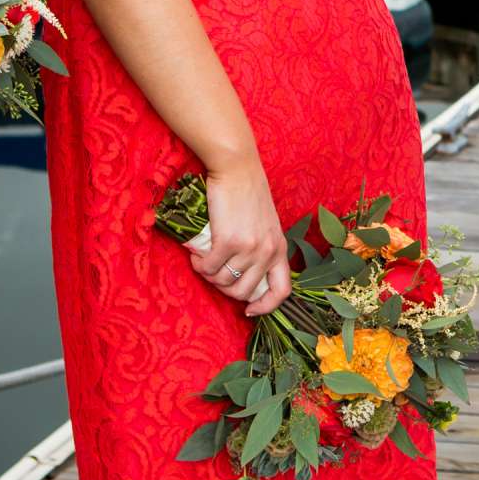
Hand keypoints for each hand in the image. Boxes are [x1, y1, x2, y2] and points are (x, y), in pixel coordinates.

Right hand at [189, 159, 293, 315]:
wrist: (237, 168)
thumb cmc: (248, 194)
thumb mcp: (266, 225)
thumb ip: (262, 248)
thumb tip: (243, 274)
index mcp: (280, 249)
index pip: (282, 291)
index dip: (266, 307)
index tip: (249, 311)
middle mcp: (268, 252)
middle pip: (244, 293)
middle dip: (225, 289)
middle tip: (215, 273)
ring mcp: (249, 248)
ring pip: (223, 282)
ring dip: (209, 275)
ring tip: (204, 260)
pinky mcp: (228, 241)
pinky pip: (208, 268)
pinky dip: (199, 265)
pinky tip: (196, 254)